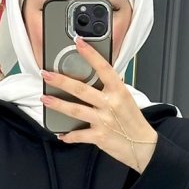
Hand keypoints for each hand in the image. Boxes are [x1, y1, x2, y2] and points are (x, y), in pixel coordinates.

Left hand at [41, 36, 157, 172]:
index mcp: (118, 91)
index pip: (103, 68)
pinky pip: (79, 135)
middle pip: (81, 89)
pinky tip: (61, 134)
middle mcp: (110, 104)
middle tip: (46, 74)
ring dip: (57, 104)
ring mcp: (103, 121)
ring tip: (45, 98)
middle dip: (61, 81)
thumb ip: (110, 88)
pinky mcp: (99, 137)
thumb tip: (96, 77)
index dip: (90, 54)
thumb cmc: (133, 121)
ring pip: (75, 110)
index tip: (78, 42)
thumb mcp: (126, 98)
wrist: (143, 146)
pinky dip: (69, 135)